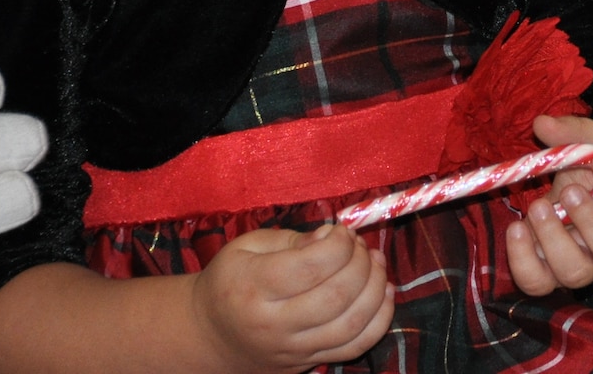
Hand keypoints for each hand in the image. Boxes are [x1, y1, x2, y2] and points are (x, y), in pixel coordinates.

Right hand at [191, 225, 393, 370]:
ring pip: (351, 325)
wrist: (208, 335)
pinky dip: (380, 320)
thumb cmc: (230, 280)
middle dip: (361, 263)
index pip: (311, 267)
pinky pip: (355, 348)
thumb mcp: (247, 247)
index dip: (340, 244)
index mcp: (253, 287)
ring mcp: (293, 349)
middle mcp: (273, 324)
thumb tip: (331, 236)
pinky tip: (384, 293)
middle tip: (361, 245)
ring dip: (376, 288)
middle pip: (336, 296)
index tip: (343, 231)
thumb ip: (291, 239)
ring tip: (376, 263)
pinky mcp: (308, 363)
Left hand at [504, 116, 592, 294]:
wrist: (582, 201)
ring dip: (553, 240)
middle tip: (569, 191)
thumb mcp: (591, 145)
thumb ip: (572, 132)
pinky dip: (521, 260)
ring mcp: (584, 264)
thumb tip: (541, 124)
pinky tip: (516, 229)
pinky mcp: (551, 275)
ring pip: (576, 271)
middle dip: (589, 221)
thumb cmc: (592, 173)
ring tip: (538, 206)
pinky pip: (538, 282)